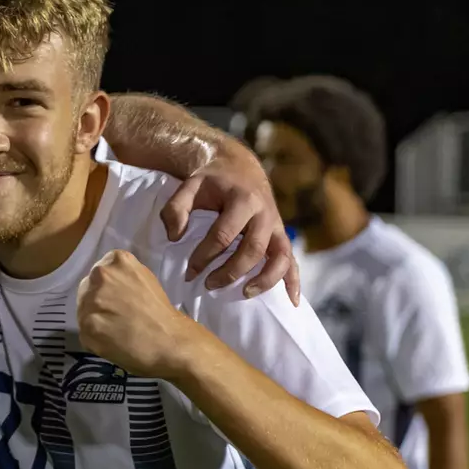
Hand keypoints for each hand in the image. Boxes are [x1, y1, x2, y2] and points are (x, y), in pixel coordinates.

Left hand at [76, 250, 202, 380]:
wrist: (169, 341)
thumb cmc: (162, 313)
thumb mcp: (144, 278)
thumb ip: (123, 278)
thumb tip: (110, 288)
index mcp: (116, 260)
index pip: (101, 273)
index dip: (108, 289)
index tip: (117, 300)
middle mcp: (99, 275)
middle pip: (88, 289)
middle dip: (98, 302)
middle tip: (115, 317)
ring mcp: (90, 301)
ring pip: (84, 311)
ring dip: (95, 321)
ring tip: (116, 332)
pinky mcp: (85, 326)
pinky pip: (85, 333)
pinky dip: (95, 340)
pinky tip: (113, 342)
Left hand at [161, 147, 299, 304]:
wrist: (239, 166)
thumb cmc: (212, 180)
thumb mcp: (189, 186)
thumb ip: (176, 209)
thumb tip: (174, 237)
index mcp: (242, 199)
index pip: (223, 235)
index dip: (204, 256)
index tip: (189, 272)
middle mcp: (264, 213)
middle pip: (253, 249)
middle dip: (231, 271)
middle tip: (209, 284)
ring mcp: (276, 225)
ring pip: (280, 256)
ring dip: (265, 279)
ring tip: (244, 294)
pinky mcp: (281, 235)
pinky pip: (292, 260)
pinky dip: (294, 281)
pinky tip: (291, 302)